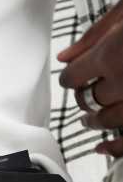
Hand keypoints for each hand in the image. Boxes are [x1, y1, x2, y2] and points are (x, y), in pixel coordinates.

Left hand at [57, 0, 122, 157]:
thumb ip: (95, 34)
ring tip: (90, 120)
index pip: (74, 76)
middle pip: (89, 99)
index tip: (70, 77)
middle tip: (82, 95)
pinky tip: (103, 148)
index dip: (69, 77)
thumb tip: (65, 56)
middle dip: (82, 97)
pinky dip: (116, 148)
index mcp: (112, 54)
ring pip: (108, 120)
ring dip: (95, 121)